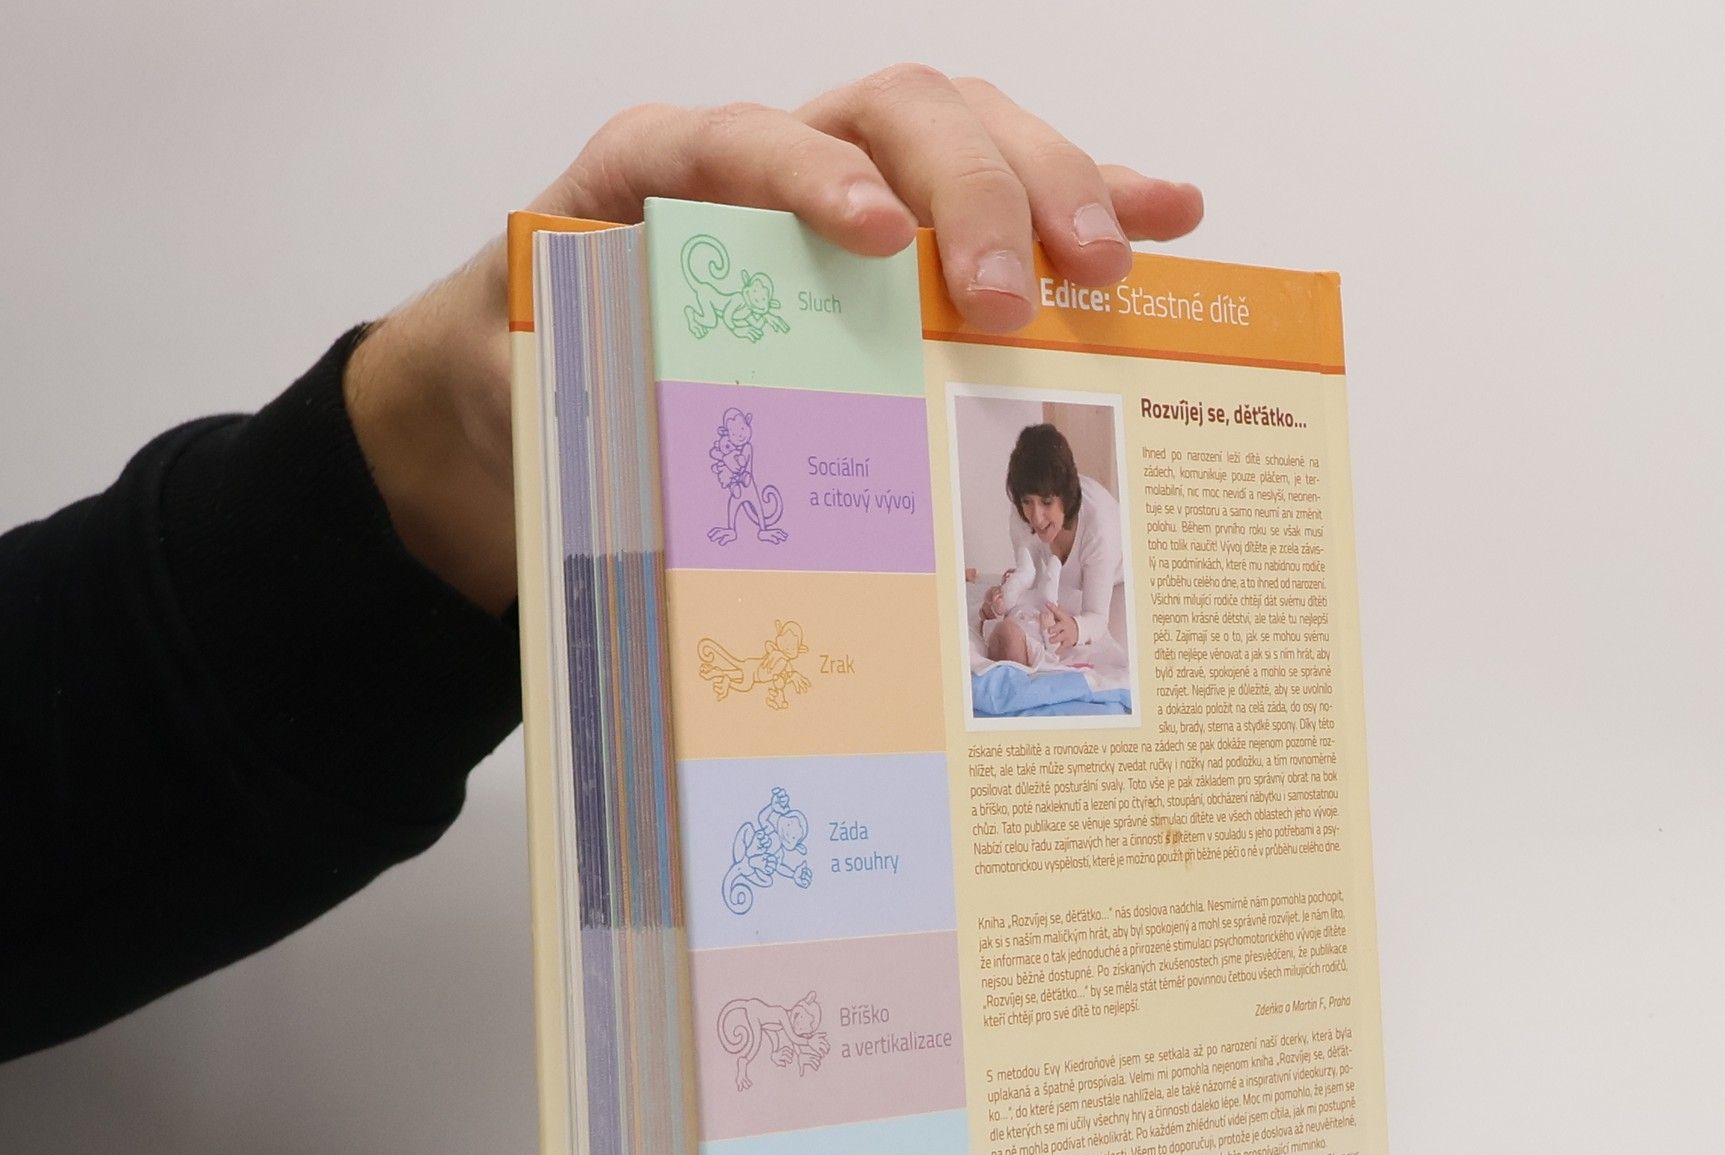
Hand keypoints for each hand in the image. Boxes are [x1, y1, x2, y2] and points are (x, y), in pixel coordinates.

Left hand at [344, 68, 1202, 614]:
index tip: (881, 237)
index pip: (738, 139)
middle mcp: (762, 169)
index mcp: (652, 181)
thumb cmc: (521, 391)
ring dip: (1049, 184)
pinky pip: (1000, 202)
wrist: (510, 400)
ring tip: (1111, 261)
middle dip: (967, 187)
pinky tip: (1164, 215)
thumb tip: (644, 422)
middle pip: (885, 114)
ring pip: (962, 135)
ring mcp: (843, 197)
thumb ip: (552, 383)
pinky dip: (1086, 200)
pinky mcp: (899, 249)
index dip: (813, 174)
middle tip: (1017, 294)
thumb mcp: (511, 392)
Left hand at [1042, 602, 1078, 650]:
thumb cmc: (1067, 622)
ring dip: (1054, 639)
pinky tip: (1055, 651)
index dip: (1053, 607)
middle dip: (1053, 629)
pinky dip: (1059, 650)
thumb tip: (1046, 603)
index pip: (1058, 611)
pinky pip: (1062, 648)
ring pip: (1059, 638)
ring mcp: (1067, 635)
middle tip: (1049, 630)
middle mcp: (1065, 627)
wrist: (1079, 630)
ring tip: (1050, 640)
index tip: (1047, 604)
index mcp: (1064, 618)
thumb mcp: (1063, 616)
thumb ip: (1055, 611)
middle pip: (1058, 627)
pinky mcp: (1068, 643)